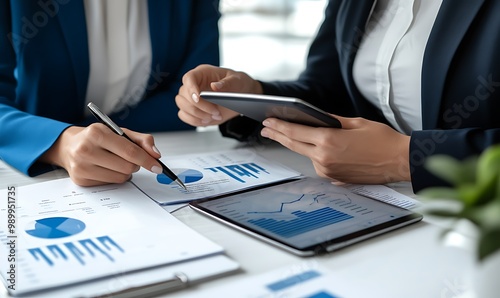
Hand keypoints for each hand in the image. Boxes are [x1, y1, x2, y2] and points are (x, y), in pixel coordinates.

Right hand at [40, 124, 163, 185]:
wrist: (69, 145)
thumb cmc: (97, 137)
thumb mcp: (119, 132)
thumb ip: (142, 140)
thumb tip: (155, 154)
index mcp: (97, 133)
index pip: (130, 151)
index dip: (147, 160)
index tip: (157, 166)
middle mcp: (86, 149)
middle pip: (127, 167)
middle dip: (135, 164)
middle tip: (131, 159)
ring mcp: (81, 167)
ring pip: (120, 178)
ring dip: (126, 172)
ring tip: (117, 162)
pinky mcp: (81, 180)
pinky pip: (110, 184)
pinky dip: (114, 177)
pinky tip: (106, 168)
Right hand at [176, 64, 262, 126]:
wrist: (240, 95)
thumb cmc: (237, 83)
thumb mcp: (237, 80)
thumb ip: (227, 82)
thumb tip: (215, 86)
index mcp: (202, 73)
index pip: (189, 78)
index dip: (191, 88)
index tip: (198, 98)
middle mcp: (194, 85)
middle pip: (183, 94)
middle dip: (198, 106)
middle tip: (215, 111)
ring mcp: (191, 97)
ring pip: (182, 105)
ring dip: (197, 114)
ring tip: (214, 116)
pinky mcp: (193, 109)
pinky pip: (184, 115)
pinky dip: (194, 120)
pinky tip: (207, 120)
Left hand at [260, 116, 410, 183]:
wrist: (400, 162)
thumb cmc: (382, 140)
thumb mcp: (356, 123)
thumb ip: (332, 121)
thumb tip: (316, 118)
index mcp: (329, 141)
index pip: (296, 132)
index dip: (279, 126)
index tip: (268, 121)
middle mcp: (324, 158)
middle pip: (294, 144)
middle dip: (278, 135)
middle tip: (265, 129)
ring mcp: (328, 170)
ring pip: (306, 154)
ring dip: (297, 144)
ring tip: (287, 133)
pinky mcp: (334, 178)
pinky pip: (318, 163)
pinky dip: (314, 154)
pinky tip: (316, 147)